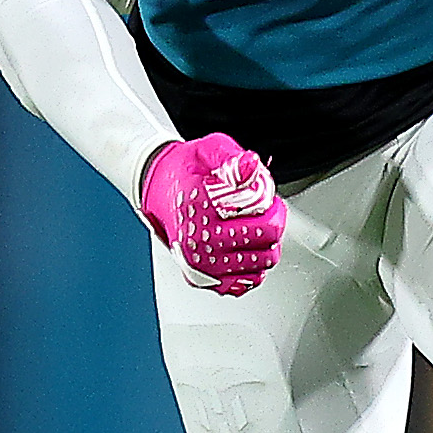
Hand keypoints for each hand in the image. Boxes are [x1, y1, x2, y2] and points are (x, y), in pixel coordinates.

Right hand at [139, 132, 285, 295]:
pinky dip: (252, 266)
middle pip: (266, 244)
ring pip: (260, 265)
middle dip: (273, 223)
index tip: (266, 195)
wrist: (158, 188)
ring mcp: (202, 264)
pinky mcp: (204, 278)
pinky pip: (244, 282)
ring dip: (265, 245)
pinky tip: (246, 248)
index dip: (273, 206)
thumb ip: (231, 157)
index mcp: (201, 211)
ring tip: (254, 226)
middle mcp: (199, 242)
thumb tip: (250, 166)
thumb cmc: (185, 171)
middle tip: (265, 209)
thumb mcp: (208, 151)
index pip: (264, 222)